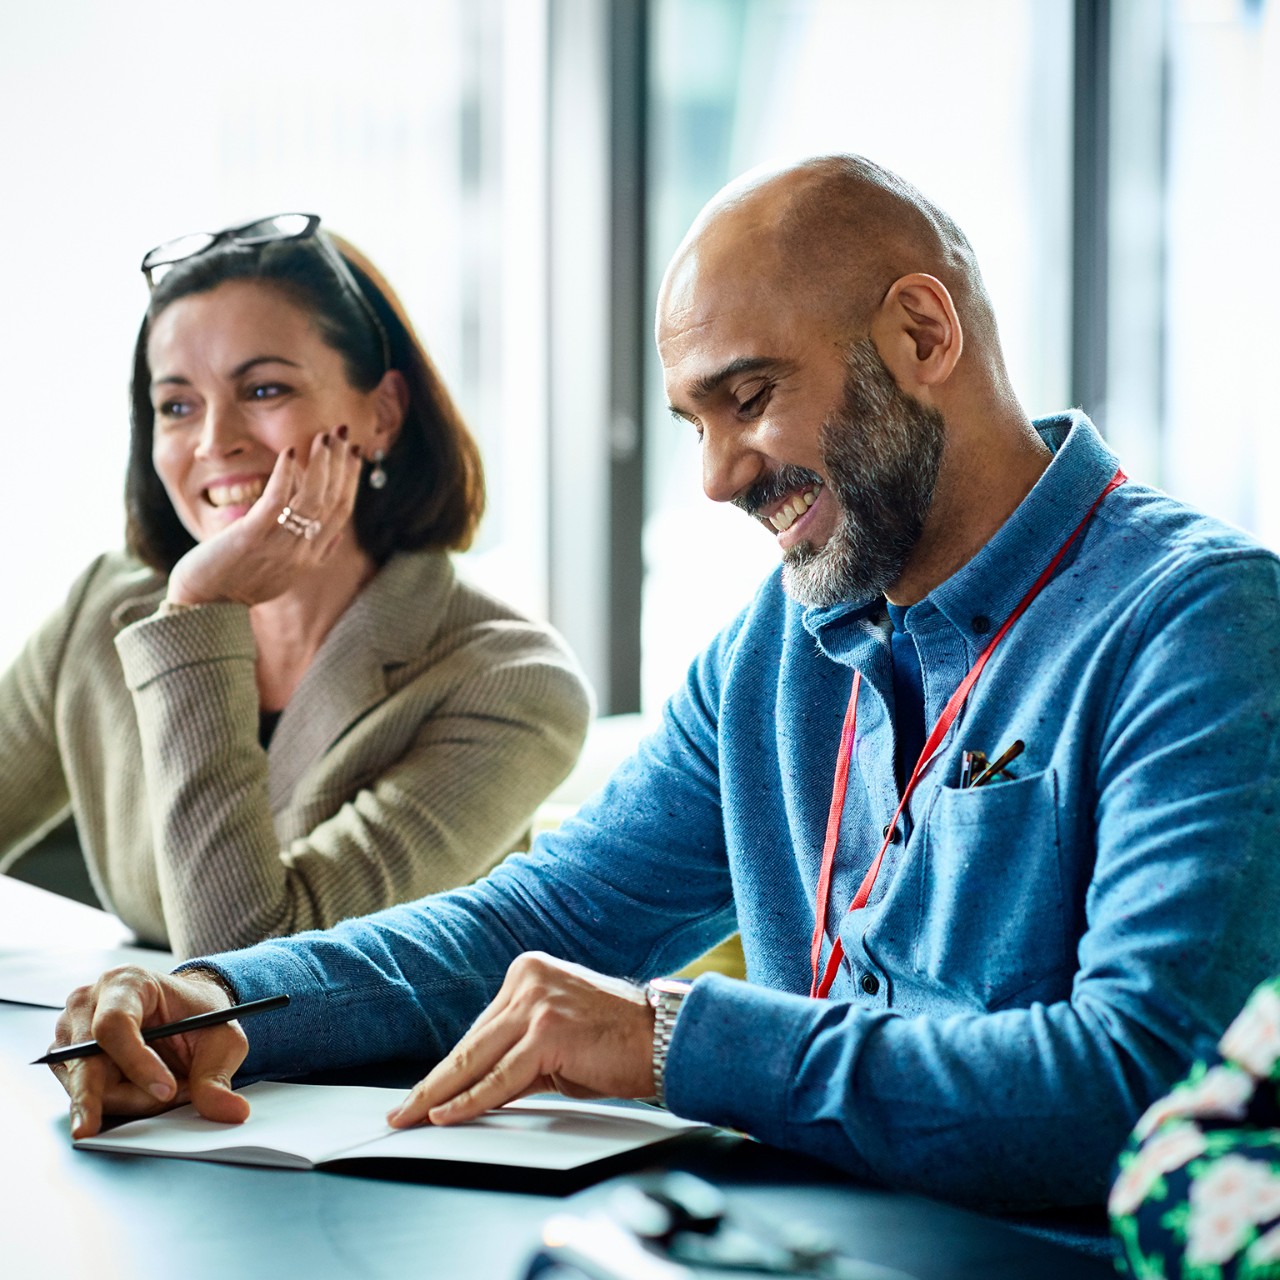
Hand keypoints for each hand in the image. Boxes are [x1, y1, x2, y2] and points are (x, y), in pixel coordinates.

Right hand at [49, 967, 248, 1138]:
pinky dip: (117, 1104)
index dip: (137, 1063)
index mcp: (126, 982)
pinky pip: (83, 1097)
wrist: (188, 1016)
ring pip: (86, 1087)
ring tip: (164, 1087)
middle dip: (130, 1094)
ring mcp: (70, 1034)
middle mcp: (88, 1004)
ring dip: (128, 1100)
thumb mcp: (222, 1040)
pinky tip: (143, 1092)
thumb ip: (218, 1076)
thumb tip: (231, 1112)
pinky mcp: (66, 1062)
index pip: (113, 1025)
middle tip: (164, 1103)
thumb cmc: (200, 1017)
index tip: (166, 1090)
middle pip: (90, 1064)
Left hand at [165, 427, 362, 607]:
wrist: (203, 605)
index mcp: (311, 558)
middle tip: (343, 434)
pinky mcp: (251, 538)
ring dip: (320, 463)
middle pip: (332, 500)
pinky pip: (276, 501)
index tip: (354, 454)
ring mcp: (278, 546)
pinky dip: (285, 474)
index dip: (351, 480)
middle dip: (341, 463)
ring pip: (311, 498)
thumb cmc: (237, 585)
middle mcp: (301, 552)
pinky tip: (289, 452)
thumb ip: (312, 554)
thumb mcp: (284, 574)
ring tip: (324, 436)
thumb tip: (336, 536)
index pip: (341, 511)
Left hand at [387, 952, 654, 1128]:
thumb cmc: (615, 1040)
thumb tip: (475, 1086)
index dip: (449, 1067)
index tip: (421, 1092)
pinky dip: (471, 1099)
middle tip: (400, 1109)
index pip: (479, 1030)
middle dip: (432, 1083)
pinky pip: (500, 1077)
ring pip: (476, 1059)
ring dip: (439, 1095)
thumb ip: (517, 1051)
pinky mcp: (547, 1032)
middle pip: (470, 1043)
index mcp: (527, 972)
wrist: (663, 1038)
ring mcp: (537, 1003)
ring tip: (412, 1116)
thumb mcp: (557, 1037)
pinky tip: (447, 1113)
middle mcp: (527, 979)